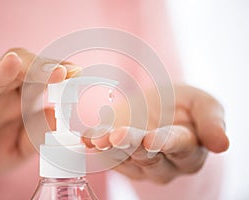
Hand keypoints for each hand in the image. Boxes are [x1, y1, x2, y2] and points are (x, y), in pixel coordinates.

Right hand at [0, 48, 80, 180]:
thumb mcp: (20, 149)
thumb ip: (37, 137)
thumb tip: (57, 120)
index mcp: (21, 99)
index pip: (42, 79)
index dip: (58, 74)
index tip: (76, 72)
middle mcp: (1, 94)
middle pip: (21, 71)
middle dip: (40, 68)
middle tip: (60, 71)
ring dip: (3, 71)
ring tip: (15, 63)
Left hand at [83, 84, 228, 182]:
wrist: (159, 106)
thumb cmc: (183, 105)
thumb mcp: (203, 104)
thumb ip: (212, 121)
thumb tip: (222, 144)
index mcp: (188, 149)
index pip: (178, 147)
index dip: (164, 142)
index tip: (151, 139)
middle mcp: (163, 162)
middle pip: (148, 157)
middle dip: (132, 146)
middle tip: (118, 136)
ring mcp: (138, 163)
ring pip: (124, 158)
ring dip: (109, 149)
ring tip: (98, 139)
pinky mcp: (119, 157)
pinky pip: (106, 155)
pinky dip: (95, 146)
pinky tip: (87, 138)